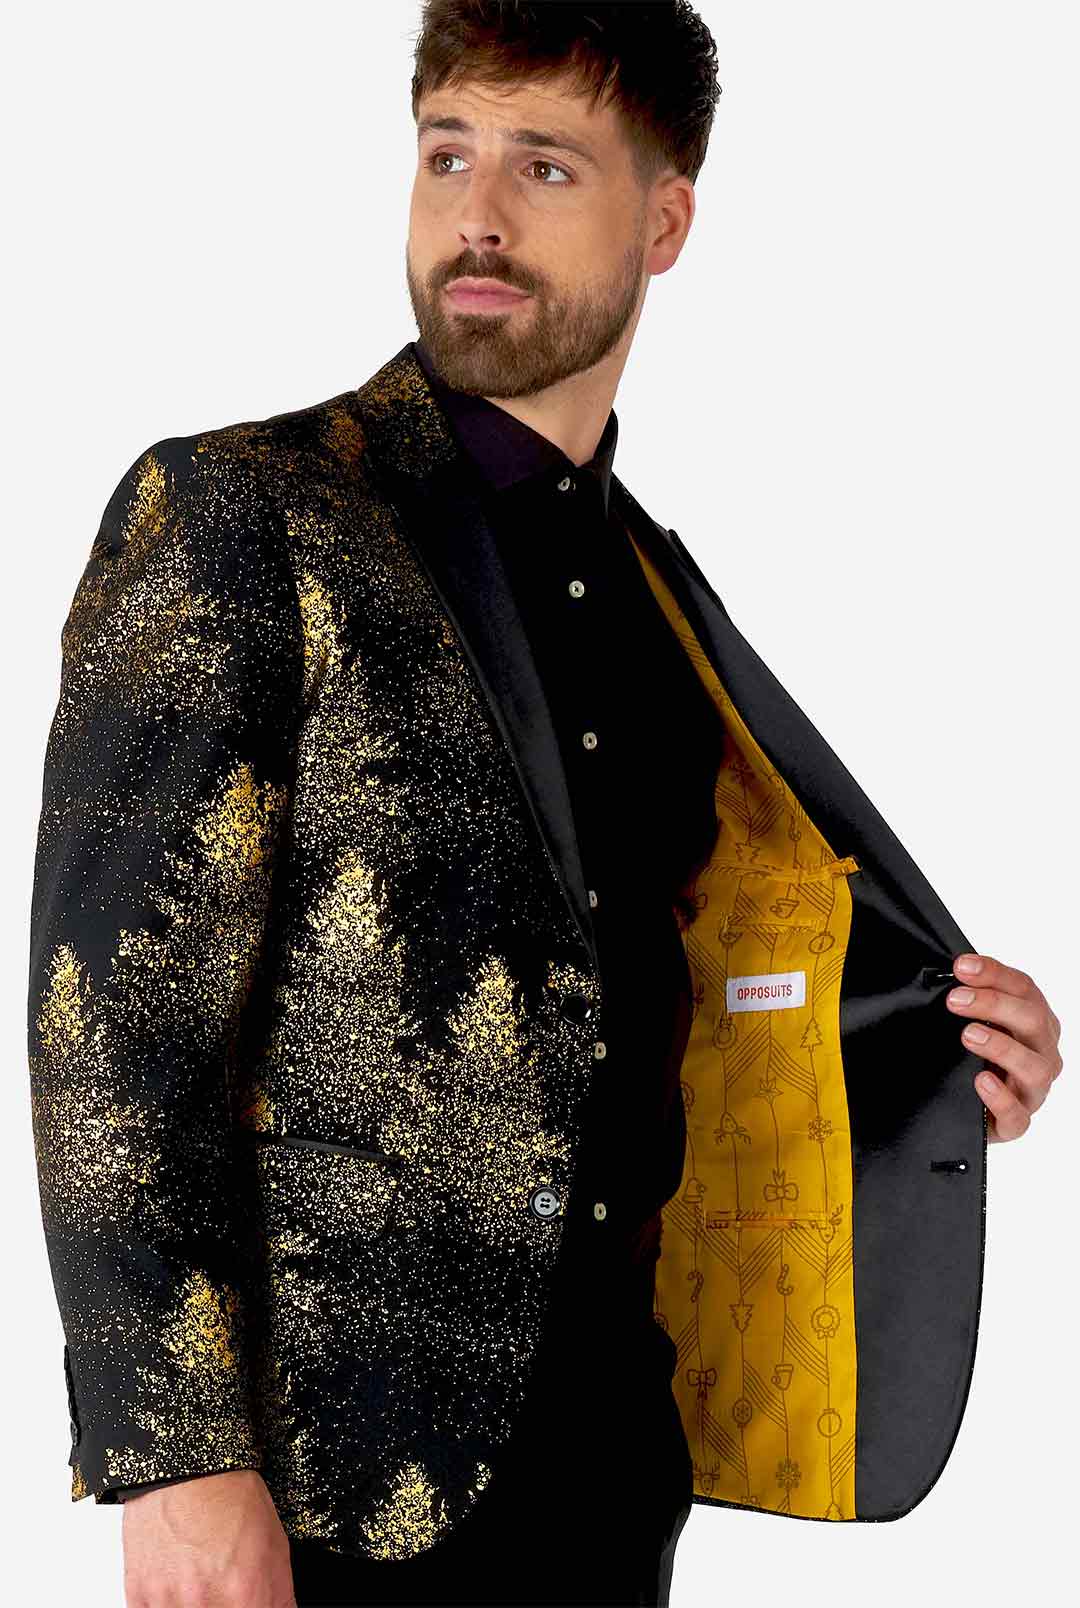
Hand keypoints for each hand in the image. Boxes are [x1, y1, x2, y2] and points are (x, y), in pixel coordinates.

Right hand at [122, 1468, 296, 1606]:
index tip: (249, 1603)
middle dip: (225, 1605)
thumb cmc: (231, 1498)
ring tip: (201, 1581)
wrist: (188, 1469)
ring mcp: (168, 1603)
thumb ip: (277, 1598)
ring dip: (196, 1605)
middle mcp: (205, 1604)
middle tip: (224, 1589)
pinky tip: (178, 1583)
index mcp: (244, 1595)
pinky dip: (169, 1603)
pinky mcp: (139, 1597)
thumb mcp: (275, 1547)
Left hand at [945, 952, 1062, 1141]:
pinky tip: (981, 1080)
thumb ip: (970, 998)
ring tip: (969, 1035)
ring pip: (1035, 1068)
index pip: (1024, 988)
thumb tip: (953, 969)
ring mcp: (1032, 1090)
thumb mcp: (974, 1022)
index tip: (961, 967)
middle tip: (956, 1001)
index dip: (994, 973)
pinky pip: (1018, 1116)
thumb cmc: (972, 1057)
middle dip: (994, 1004)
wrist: (964, 1107)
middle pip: (1032, 1021)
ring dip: (1002, 1047)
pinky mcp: (1016, 1123)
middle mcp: (1041, 1052)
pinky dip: (1001, 1098)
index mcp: (1035, 1022)